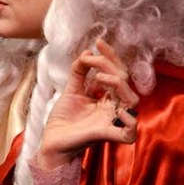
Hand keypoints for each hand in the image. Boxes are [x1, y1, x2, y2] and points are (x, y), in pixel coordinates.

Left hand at [37, 38, 138, 168]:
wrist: (51, 142)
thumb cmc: (62, 119)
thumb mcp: (71, 89)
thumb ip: (79, 70)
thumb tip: (88, 52)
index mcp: (107, 98)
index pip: (118, 73)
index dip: (111, 56)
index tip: (98, 42)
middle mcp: (113, 108)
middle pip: (125, 82)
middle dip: (111, 65)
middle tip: (94, 60)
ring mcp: (111, 122)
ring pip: (132, 101)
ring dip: (118, 83)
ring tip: (99, 77)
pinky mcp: (107, 136)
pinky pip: (130, 132)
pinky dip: (129, 120)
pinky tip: (115, 109)